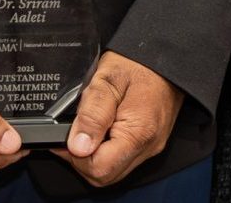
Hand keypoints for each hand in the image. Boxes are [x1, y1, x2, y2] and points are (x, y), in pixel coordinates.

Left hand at [56, 51, 181, 187]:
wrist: (166, 54)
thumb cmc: (138, 62)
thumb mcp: (108, 78)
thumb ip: (92, 113)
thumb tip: (78, 147)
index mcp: (138, 133)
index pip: (99, 168)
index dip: (75, 156)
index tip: (65, 136)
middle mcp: (148, 146)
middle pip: (105, 175)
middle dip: (82, 159)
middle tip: (72, 131)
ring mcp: (150, 147)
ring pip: (113, 171)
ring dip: (93, 155)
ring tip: (86, 126)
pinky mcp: (149, 143)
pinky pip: (122, 158)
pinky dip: (105, 150)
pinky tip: (99, 129)